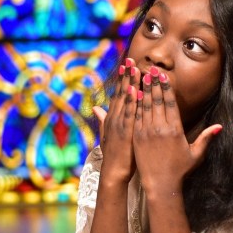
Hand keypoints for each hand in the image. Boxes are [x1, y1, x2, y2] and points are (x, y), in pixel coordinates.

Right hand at [92, 58, 140, 185]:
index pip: (118, 94)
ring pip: (125, 100)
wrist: (114, 172)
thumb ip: (103, 120)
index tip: (126, 65)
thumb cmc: (116, 155)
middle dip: (126, 75)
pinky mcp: (125, 132)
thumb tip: (96, 107)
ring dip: (130, 83)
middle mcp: (114, 118)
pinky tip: (136, 90)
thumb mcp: (108, 135)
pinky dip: (132, 102)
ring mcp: (120, 124)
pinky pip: (130, 114)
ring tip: (134, 68)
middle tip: (131, 59)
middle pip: (121, 93)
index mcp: (113, 118)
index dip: (122, 79)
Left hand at [133, 67, 221, 197]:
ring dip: (143, 89)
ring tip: (141, 76)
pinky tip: (132, 94)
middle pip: (157, 100)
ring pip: (145, 106)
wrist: (160, 184)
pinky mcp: (137, 138)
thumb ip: (206, 138)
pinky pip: (135, 117)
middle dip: (154, 83)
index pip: (170, 103)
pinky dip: (134, 104)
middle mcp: (160, 128)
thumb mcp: (196, 154)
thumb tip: (220, 126)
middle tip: (151, 69)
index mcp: (175, 130)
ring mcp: (146, 132)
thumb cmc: (179, 170)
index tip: (164, 76)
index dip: (166, 87)